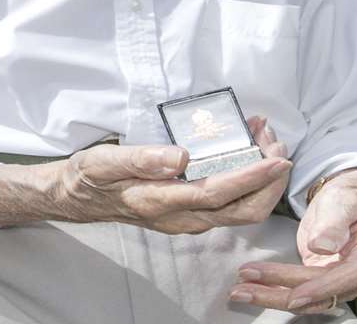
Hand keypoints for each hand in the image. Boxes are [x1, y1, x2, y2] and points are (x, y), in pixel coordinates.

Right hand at [56, 117, 289, 234]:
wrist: (78, 199)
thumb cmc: (91, 177)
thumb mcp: (105, 162)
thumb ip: (142, 160)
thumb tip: (182, 157)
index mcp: (163, 203)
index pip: (220, 194)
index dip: (253, 178)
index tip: (277, 158)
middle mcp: (183, 218)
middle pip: (244, 211)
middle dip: (269, 179)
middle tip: (273, 139)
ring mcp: (189, 220)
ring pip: (242, 209)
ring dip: (262, 178)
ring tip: (263, 136)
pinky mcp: (191, 214)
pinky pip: (231, 203)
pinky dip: (249, 178)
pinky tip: (246, 149)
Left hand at [231, 168, 356, 313]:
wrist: (350, 199)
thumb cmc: (349, 194)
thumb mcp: (342, 197)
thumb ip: (334, 221)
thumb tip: (323, 247)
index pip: (355, 273)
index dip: (324, 287)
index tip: (294, 295)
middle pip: (331, 291)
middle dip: (286, 293)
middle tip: (247, 287)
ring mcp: (355, 280)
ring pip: (317, 299)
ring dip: (277, 297)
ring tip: (242, 291)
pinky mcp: (335, 283)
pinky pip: (309, 295)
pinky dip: (280, 293)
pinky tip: (255, 290)